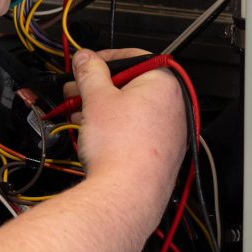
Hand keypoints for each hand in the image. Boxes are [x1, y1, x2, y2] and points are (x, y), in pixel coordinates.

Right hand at [65, 49, 187, 196]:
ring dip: (103, 108)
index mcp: (164, 84)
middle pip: (131, 84)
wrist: (127, 194)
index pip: (133, 57)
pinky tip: (95, 134)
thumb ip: (90, 72)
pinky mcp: (162, 153)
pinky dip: (116, 127)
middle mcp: (175, 106)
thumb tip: (86, 58)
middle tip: (77, 91)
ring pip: (132, 109)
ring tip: (79, 114)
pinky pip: (137, 130)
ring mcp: (171, 132)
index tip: (86, 64)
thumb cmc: (120, 148)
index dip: (104, 59)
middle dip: (99, 87)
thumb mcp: (96, 98)